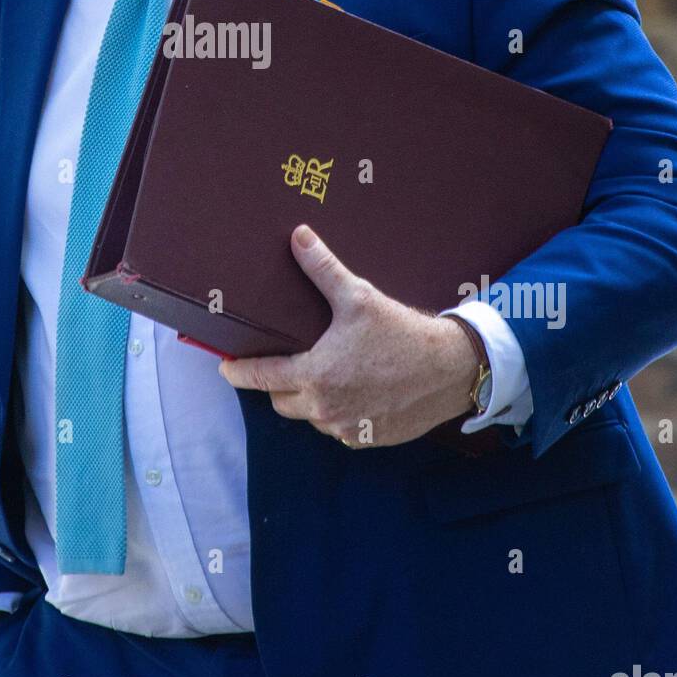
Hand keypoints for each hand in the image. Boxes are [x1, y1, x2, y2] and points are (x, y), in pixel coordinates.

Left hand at [217, 224, 479, 447]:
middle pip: (281, 401)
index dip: (238, 372)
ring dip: (309, 400)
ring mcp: (346, 428)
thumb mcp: (360, 297)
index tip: (226, 368)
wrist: (450, 370)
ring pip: (310, 417)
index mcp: (315, 375)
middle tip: (287, 362)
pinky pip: (338, 430)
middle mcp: (325, 408)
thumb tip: (298, 236)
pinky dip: (337, 414)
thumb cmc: (402, 333)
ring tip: (323, 374)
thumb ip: (322, 269)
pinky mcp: (367, 439)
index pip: (260, 377)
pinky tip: (351, 392)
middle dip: (278, 384)